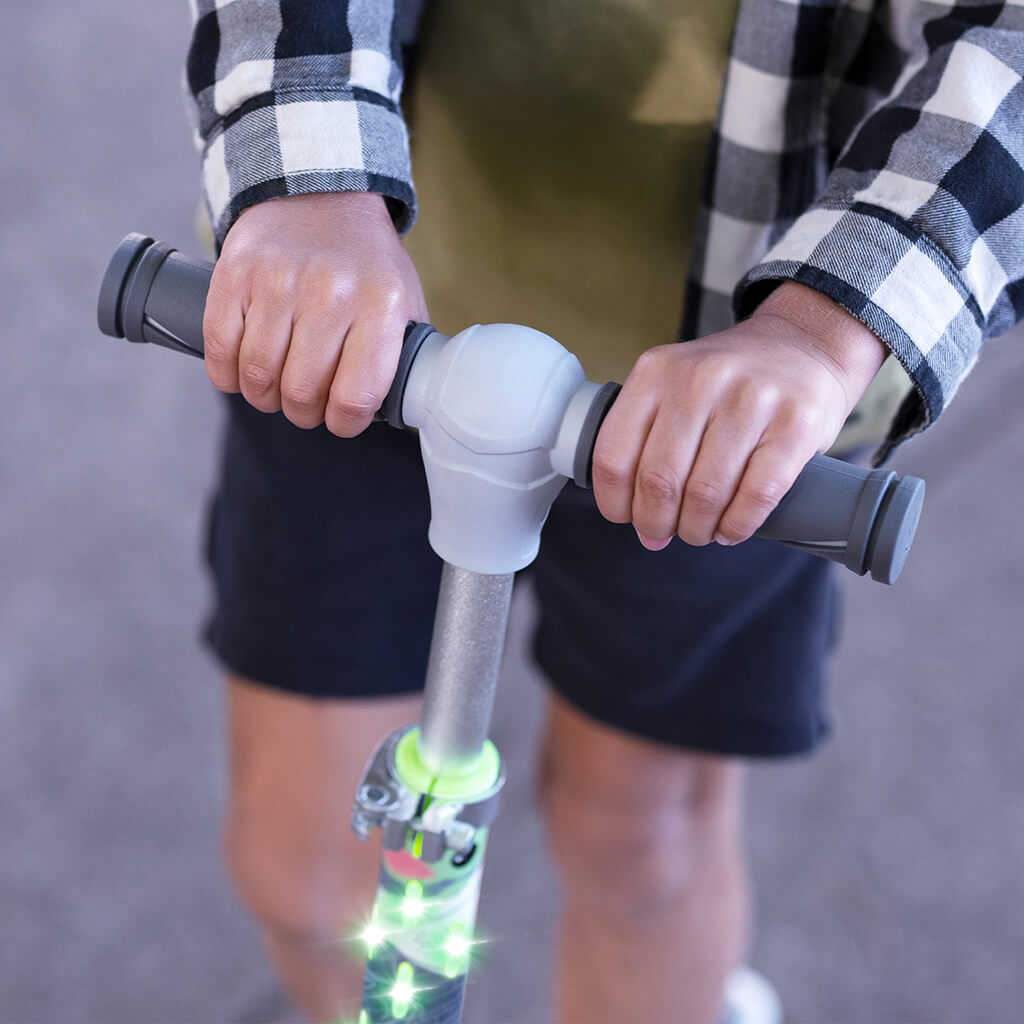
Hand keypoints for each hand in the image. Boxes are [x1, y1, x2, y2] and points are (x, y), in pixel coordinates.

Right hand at [203, 191, 427, 435]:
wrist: (321, 197)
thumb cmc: (366, 265)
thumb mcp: (404, 303)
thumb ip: (402, 357)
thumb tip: (396, 410)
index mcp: (380, 306)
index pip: (355, 397)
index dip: (344, 423)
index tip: (341, 419)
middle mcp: (330, 292)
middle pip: (300, 393)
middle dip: (302, 414)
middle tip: (307, 405)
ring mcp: (278, 281)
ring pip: (257, 376)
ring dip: (264, 397)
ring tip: (277, 389)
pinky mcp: (235, 273)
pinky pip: (220, 348)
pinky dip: (228, 374)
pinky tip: (242, 372)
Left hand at [592, 283, 887, 549]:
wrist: (803, 345)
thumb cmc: (729, 380)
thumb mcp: (673, 385)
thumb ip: (647, 444)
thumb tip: (642, 525)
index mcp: (656, 372)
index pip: (613, 457)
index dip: (615, 503)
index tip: (626, 518)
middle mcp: (699, 380)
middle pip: (659, 482)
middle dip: (656, 523)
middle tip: (664, 531)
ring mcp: (751, 399)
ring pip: (706, 496)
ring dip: (698, 529)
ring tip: (700, 530)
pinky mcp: (796, 424)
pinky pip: (756, 497)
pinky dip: (737, 526)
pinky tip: (731, 528)